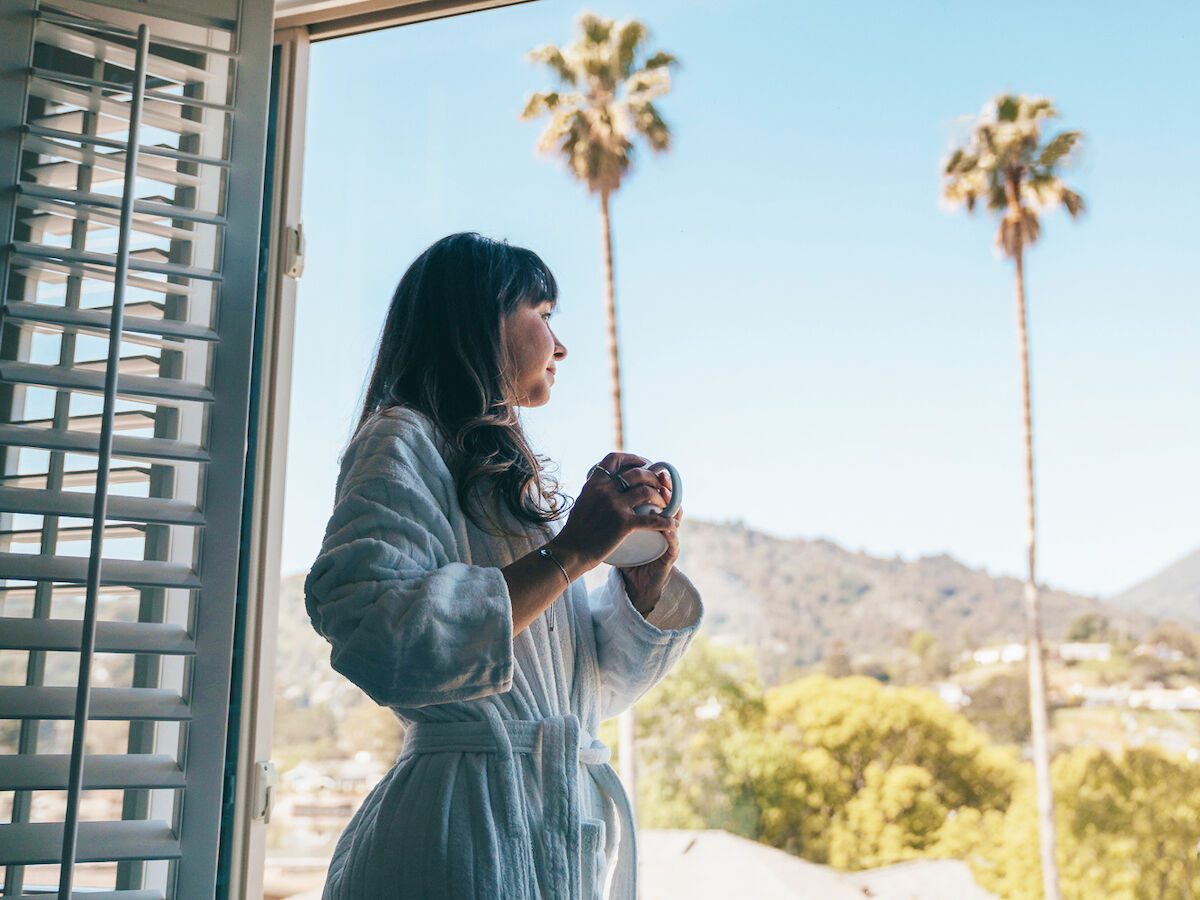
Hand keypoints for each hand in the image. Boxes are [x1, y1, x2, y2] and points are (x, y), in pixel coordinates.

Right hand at [549, 453, 675, 573]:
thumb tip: (604, 485)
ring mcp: (614, 506)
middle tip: (660, 485)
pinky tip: (673, 524)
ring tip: (665, 504)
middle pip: (637, 474)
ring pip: (647, 492)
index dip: (631, 458)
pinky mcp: (623, 524)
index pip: (613, 459)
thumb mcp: (582, 502)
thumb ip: (595, 492)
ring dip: (660, 497)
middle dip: (653, 477)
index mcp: (594, 484)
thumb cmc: (575, 531)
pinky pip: (651, 520)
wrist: (570, 552)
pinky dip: (666, 521)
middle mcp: (604, 491)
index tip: (642, 463)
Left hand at [620, 469, 680, 614]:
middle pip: (670, 498)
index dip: (655, 476)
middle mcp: (665, 524)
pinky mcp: (669, 555)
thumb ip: (615, 507)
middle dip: (664, 485)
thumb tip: (600, 481)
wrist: (634, 583)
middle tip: (657, 476)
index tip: (645, 463)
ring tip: (662, 496)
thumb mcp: (618, 526)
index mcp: (653, 515)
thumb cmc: (625, 553)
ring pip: (676, 516)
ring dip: (670, 504)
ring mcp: (669, 539)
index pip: (658, 491)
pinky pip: (673, 541)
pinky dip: (669, 532)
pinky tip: (667, 526)